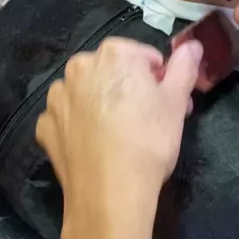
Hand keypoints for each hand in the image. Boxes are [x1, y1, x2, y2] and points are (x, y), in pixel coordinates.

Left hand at [36, 37, 201, 238]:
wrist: (110, 193)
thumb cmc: (149, 141)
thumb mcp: (176, 102)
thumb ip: (184, 67)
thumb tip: (192, 45)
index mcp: (113, 54)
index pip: (143, 57)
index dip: (158, 80)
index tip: (167, 104)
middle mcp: (79, 68)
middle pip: (111, 72)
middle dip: (129, 90)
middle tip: (148, 121)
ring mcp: (57, 98)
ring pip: (85, 94)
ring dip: (100, 105)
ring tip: (118, 136)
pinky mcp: (45, 126)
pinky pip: (67, 119)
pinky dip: (79, 127)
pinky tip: (94, 146)